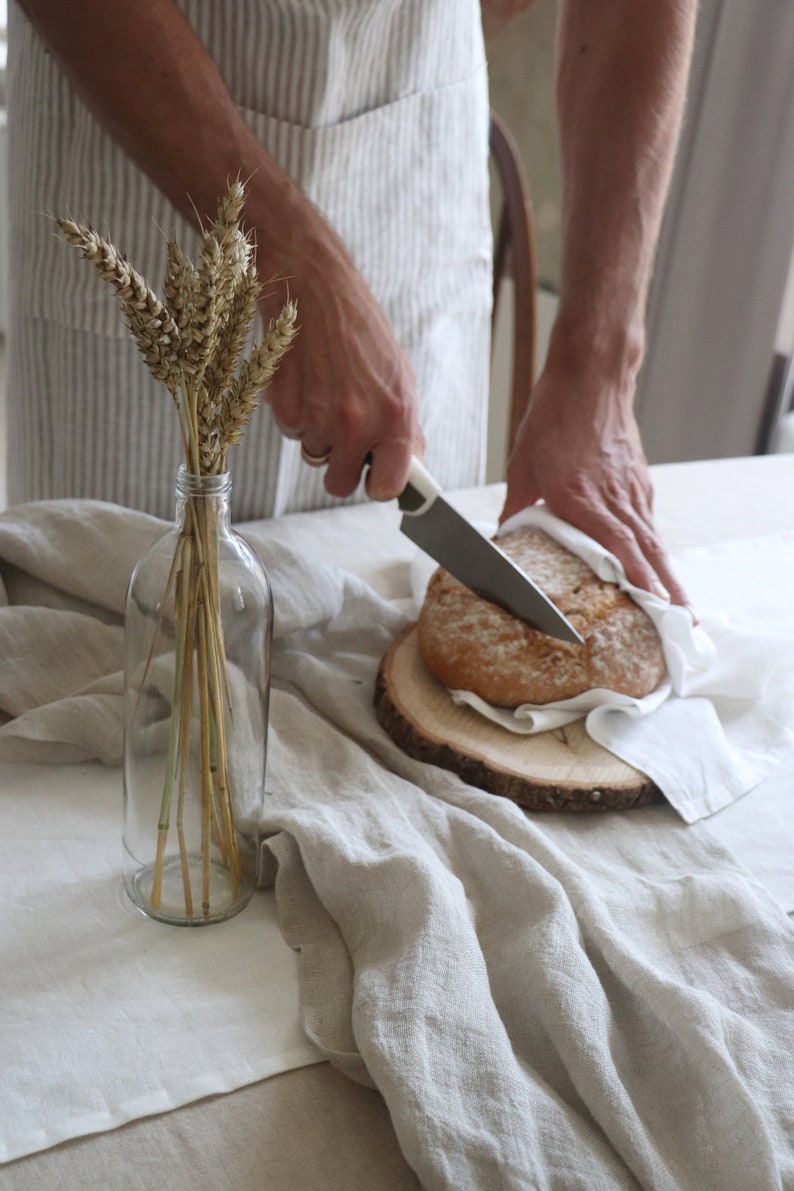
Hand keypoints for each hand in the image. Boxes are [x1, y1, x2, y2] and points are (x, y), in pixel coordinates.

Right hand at [260, 229, 422, 502]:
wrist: (315, 291)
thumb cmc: (361, 333)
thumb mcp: (400, 376)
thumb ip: (405, 428)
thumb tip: (409, 468)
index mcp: (395, 417)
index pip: (388, 486)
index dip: (379, 485)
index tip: (375, 480)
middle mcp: (357, 424)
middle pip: (339, 485)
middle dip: (339, 467)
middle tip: (343, 435)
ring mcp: (318, 419)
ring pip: (314, 455)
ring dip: (318, 433)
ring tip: (325, 389)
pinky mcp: (285, 410)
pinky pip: (292, 433)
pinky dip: (296, 413)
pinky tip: (305, 380)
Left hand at [500, 363, 689, 606]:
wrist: (591, 376)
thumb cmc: (553, 417)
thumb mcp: (522, 465)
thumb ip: (516, 508)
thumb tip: (503, 542)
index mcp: (581, 496)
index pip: (616, 545)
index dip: (636, 578)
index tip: (651, 606)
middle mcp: (613, 497)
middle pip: (647, 553)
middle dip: (666, 592)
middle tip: (683, 626)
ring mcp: (632, 490)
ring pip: (654, 543)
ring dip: (669, 578)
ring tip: (682, 612)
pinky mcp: (639, 483)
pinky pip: (649, 526)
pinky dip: (656, 554)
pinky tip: (660, 573)